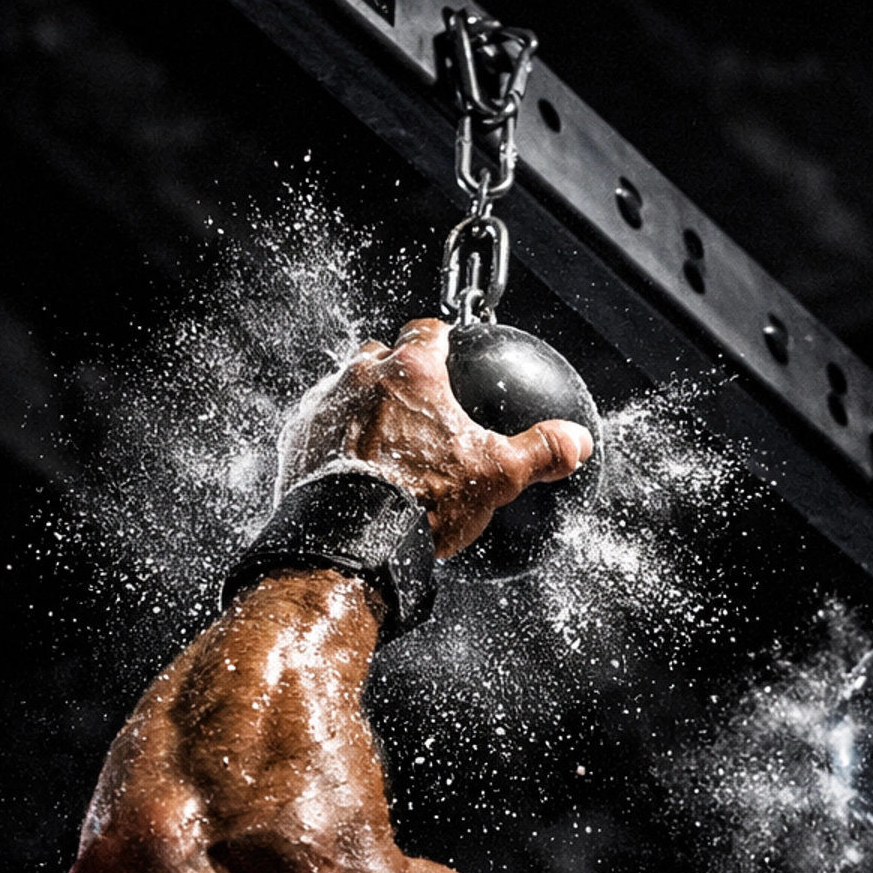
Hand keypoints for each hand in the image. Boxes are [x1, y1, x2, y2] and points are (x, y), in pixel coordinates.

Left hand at [275, 317, 592, 559]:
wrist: (351, 541)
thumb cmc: (421, 501)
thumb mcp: (496, 476)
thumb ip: (539, 452)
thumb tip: (577, 441)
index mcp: (410, 371)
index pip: (426, 331)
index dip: (440, 337)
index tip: (445, 347)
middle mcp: (359, 376)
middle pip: (379, 355)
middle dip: (395, 369)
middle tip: (414, 403)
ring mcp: (322, 406)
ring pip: (344, 388)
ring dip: (360, 405)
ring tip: (380, 440)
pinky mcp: (295, 441)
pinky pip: (317, 428)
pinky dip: (332, 440)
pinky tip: (348, 466)